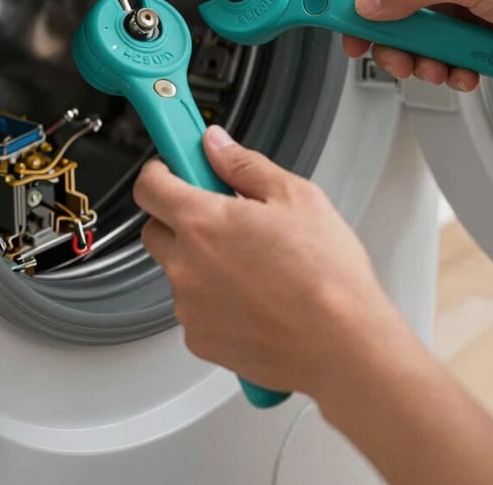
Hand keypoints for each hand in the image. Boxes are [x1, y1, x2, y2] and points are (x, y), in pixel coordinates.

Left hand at [133, 125, 398, 396]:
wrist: (343, 347)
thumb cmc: (326, 275)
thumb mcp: (296, 197)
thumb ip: (244, 165)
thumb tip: (215, 145)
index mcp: (203, 222)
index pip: (149, 186)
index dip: (160, 172)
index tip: (175, 169)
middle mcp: (185, 266)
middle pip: (156, 230)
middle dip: (181, 218)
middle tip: (225, 217)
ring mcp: (190, 308)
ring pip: (178, 271)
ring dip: (200, 262)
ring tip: (253, 265)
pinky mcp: (201, 341)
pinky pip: (194, 309)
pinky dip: (213, 300)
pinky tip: (255, 298)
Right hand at [343, 0, 492, 89]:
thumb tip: (371, 1)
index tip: (341, 21)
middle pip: (401, 10)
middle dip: (398, 40)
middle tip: (397, 58)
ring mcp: (473, 4)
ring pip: (427, 39)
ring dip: (429, 61)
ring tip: (440, 68)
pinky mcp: (488, 34)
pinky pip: (454, 56)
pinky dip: (455, 70)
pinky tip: (467, 72)